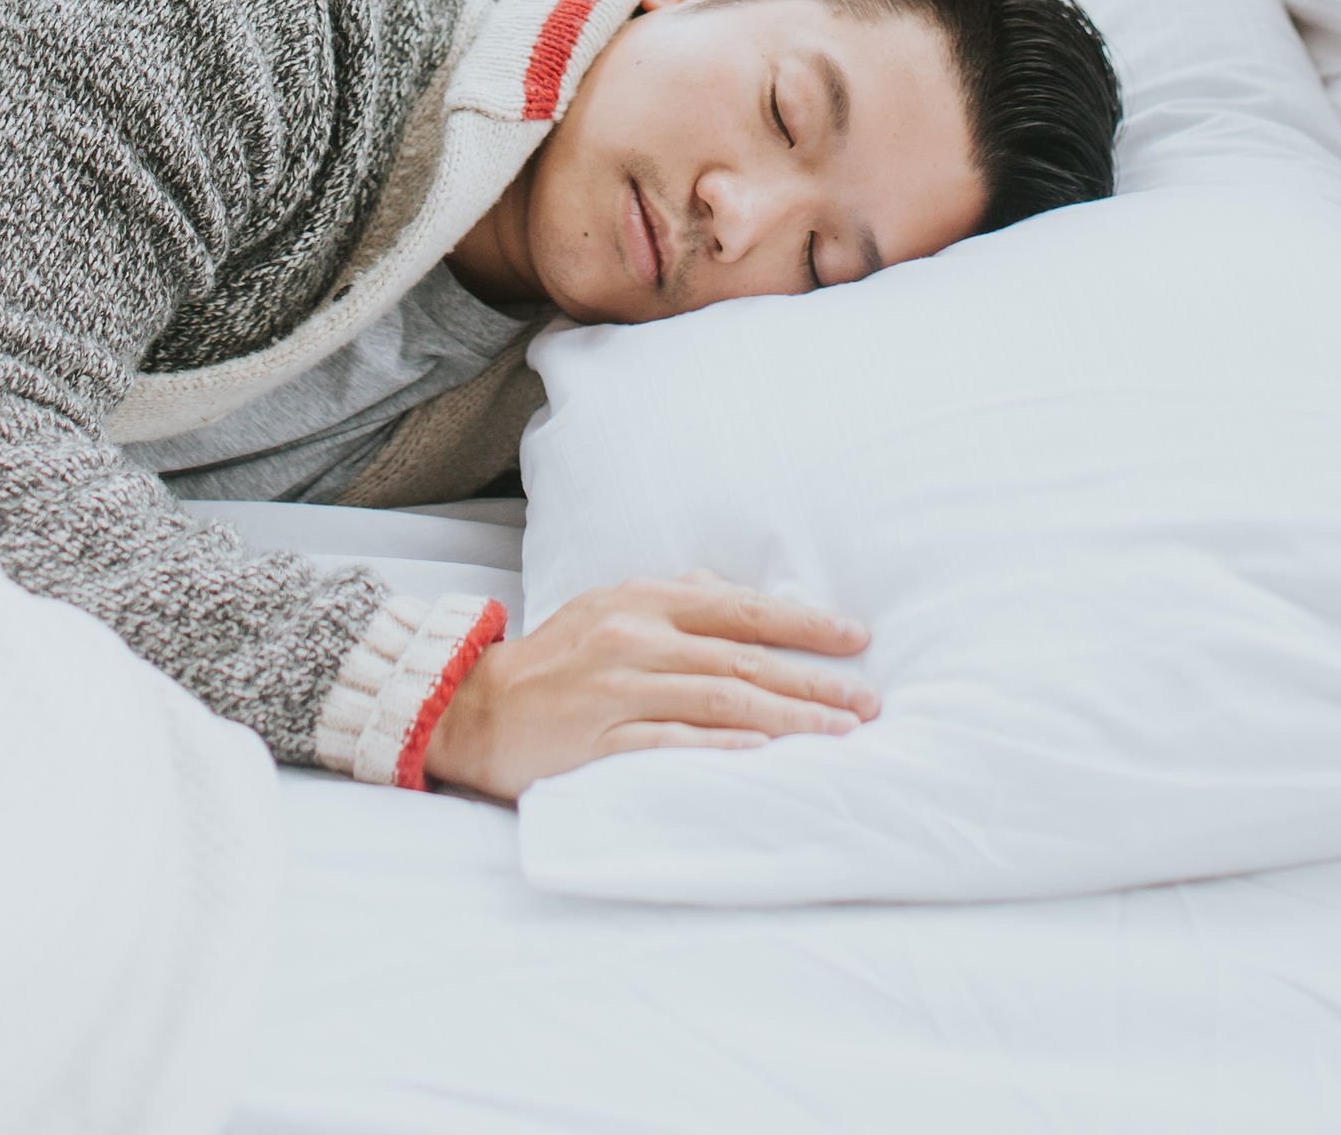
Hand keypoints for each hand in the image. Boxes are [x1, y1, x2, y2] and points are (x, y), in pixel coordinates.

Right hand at [421, 568, 876, 805]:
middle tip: (868, 700)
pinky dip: (721, 745)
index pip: (742, 607)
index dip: (805, 621)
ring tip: (839, 732)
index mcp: (645, 600)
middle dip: (813, 679)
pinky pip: (671, 742)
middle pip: (743, 656)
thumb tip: (729, 589)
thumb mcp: (612, 608)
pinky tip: (763, 751)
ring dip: (787, 717)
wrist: (472, 707)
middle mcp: (637, 637)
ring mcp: (618, 690)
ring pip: (720, 699)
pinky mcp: (598, 741)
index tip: (857, 637)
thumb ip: (673, 598)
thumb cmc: (556, 659)